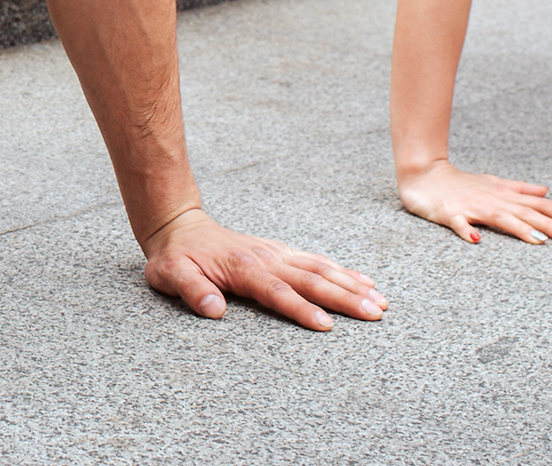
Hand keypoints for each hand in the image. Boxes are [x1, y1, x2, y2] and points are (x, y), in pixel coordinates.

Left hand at [140, 208, 386, 329]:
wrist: (179, 226)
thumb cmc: (176, 257)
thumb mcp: (171, 275)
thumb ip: (193, 291)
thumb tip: (215, 311)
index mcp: (243, 268)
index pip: (277, 292)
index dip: (301, 309)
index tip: (326, 325)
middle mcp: (266, 258)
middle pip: (310, 280)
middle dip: (344, 298)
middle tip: (375, 314)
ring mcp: (276, 253)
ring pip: (320, 269)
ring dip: (351, 285)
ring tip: (380, 302)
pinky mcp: (280, 252)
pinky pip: (316, 261)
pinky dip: (342, 271)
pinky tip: (363, 281)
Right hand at [396, 160, 551, 245]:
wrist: (423, 174)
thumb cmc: (461, 182)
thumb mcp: (494, 183)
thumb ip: (520, 189)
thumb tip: (546, 191)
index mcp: (505, 194)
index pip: (540, 204)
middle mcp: (493, 200)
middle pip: (526, 212)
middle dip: (551, 223)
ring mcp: (471, 207)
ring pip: (500, 218)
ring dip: (520, 228)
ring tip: (540, 241)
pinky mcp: (449, 213)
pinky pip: (458, 224)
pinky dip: (466, 230)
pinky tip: (476, 240)